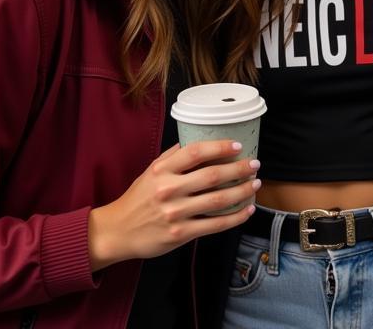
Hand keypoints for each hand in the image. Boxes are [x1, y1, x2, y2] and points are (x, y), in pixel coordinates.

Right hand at [87, 141, 261, 270]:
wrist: (117, 232)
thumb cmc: (138, 198)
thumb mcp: (151, 171)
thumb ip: (174, 156)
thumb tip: (198, 138)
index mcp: (162, 170)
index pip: (195, 152)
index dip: (219, 147)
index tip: (238, 146)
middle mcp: (169, 190)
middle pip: (212, 176)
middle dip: (239, 169)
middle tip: (255, 164)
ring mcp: (175, 213)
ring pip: (218, 201)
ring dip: (242, 191)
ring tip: (255, 184)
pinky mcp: (180, 234)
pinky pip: (214, 225)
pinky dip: (235, 217)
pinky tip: (247, 210)